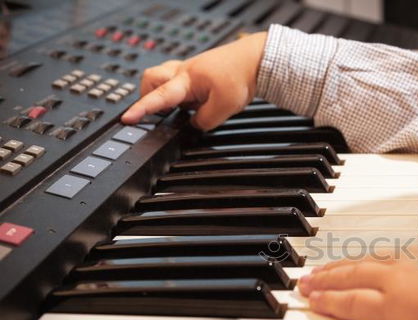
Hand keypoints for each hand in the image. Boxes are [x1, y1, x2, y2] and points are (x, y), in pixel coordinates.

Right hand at [121, 32, 267, 129]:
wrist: (254, 60)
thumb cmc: (240, 75)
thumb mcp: (224, 108)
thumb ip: (205, 121)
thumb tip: (194, 126)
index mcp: (186, 80)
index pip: (159, 97)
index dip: (142, 109)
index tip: (128, 118)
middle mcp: (182, 73)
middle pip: (149, 79)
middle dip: (148, 96)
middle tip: (158, 112)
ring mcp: (188, 71)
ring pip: (163, 80)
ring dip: (167, 96)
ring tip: (185, 109)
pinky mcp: (196, 75)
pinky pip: (179, 84)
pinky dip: (182, 96)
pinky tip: (199, 103)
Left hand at [298, 237, 417, 319]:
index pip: (393, 256)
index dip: (369, 261)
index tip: (356, 265)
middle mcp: (412, 262)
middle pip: (365, 262)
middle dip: (337, 267)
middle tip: (314, 271)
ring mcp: (399, 284)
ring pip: (352, 279)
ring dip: (325, 281)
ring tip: (306, 285)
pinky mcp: (392, 310)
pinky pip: (352, 305)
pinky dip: (330, 301)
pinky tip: (315, 302)